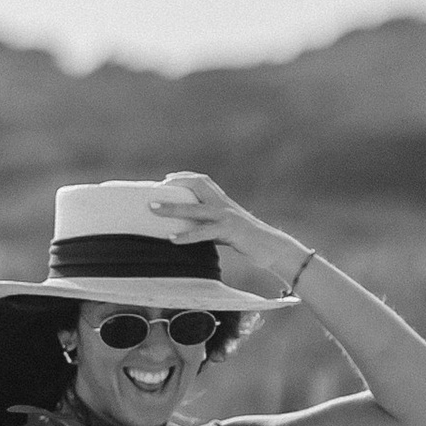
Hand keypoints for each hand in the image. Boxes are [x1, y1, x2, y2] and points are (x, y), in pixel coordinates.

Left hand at [151, 170, 303, 292]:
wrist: (272, 248)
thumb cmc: (248, 241)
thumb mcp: (226, 230)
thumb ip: (210, 226)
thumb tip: (191, 231)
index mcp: (223, 202)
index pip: (202, 181)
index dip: (183, 177)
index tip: (166, 179)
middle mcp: (224, 205)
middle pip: (197, 186)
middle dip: (174, 185)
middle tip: (153, 192)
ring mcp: (227, 216)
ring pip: (195, 208)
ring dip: (172, 208)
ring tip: (153, 209)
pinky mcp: (230, 231)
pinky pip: (204, 232)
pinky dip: (187, 235)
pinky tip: (172, 238)